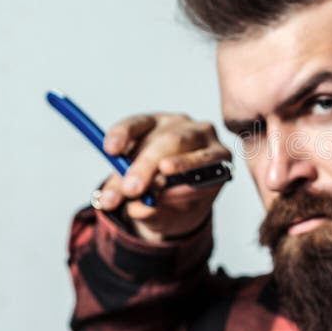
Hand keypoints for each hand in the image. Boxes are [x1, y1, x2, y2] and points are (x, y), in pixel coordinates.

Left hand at [97, 113, 231, 241]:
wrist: (185, 204)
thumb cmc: (157, 187)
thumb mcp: (134, 189)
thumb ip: (128, 193)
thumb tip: (136, 206)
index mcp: (154, 124)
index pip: (136, 124)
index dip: (122, 134)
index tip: (109, 151)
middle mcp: (182, 125)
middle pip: (165, 139)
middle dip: (145, 165)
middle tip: (130, 190)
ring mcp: (205, 138)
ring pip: (188, 149)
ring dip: (174, 168)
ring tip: (159, 185)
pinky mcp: (222, 157)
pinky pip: (207, 169)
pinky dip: (191, 185)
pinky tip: (176, 195)